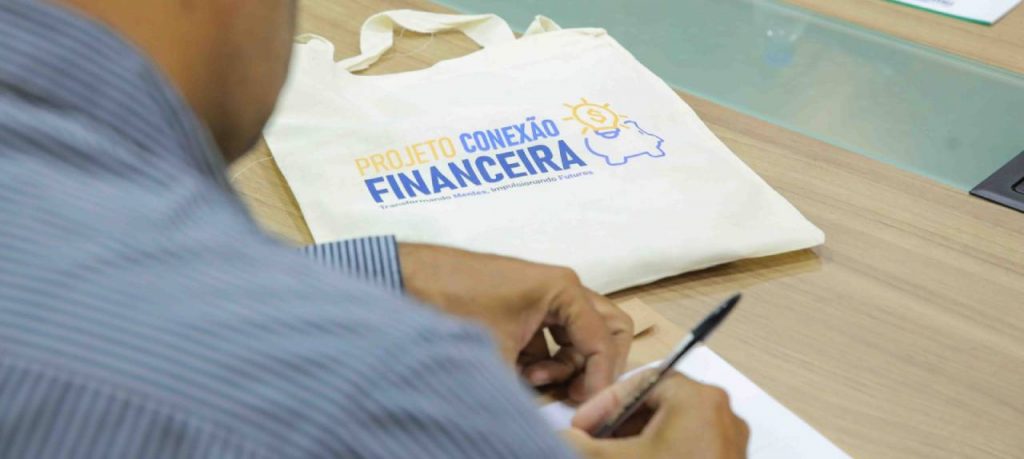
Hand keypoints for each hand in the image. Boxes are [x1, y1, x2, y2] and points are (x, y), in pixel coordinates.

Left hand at [398, 243, 632, 400]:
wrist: (408, 279)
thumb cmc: (452, 301)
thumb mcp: (496, 352)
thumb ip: (532, 388)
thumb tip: (542, 420)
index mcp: (563, 290)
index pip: (603, 341)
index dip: (599, 380)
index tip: (585, 409)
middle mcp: (561, 290)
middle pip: (607, 331)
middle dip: (597, 366)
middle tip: (575, 393)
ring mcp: (544, 299)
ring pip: (580, 339)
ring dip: (566, 367)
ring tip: (531, 381)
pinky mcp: (526, 311)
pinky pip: (553, 341)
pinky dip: (546, 361)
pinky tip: (519, 375)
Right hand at [563, 370, 748, 458]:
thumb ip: (583, 445)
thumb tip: (559, 438)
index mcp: (698, 399)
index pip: (640, 382)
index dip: (604, 403)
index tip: (582, 424)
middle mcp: (720, 413)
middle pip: (655, 404)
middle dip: (617, 424)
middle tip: (592, 439)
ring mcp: (728, 441)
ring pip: (670, 427)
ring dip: (635, 440)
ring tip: (610, 456)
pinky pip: (686, 446)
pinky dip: (658, 453)